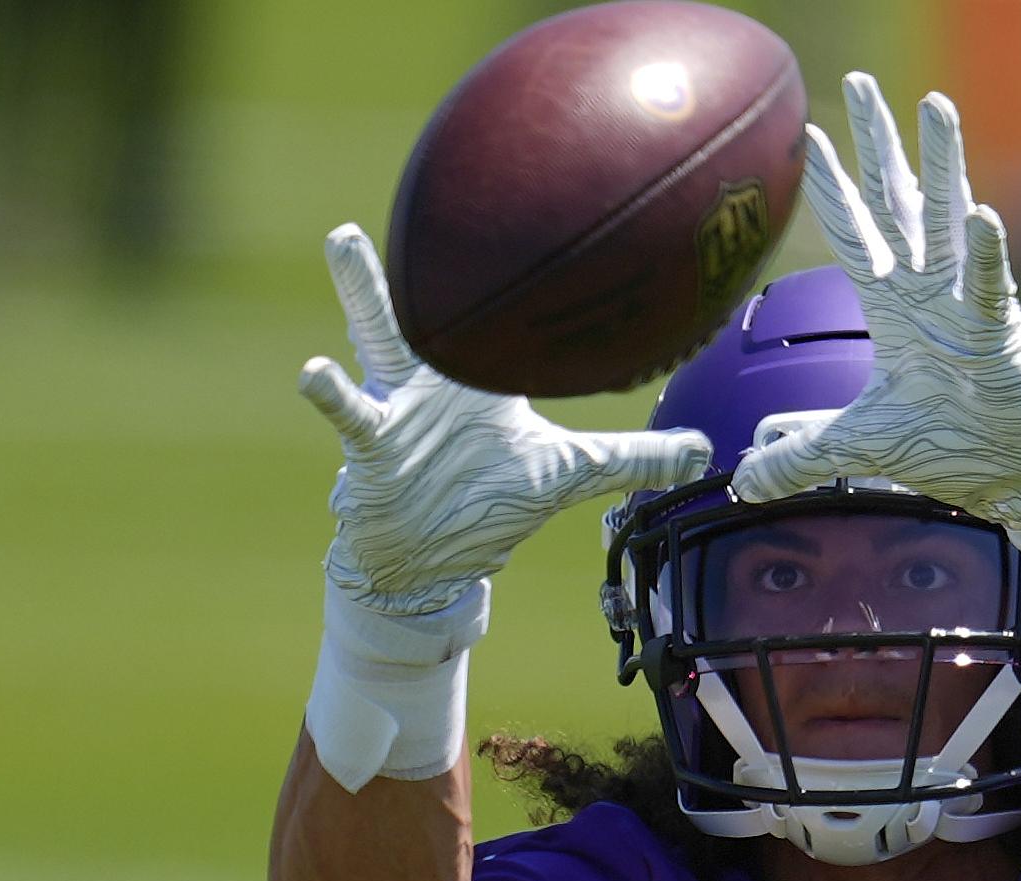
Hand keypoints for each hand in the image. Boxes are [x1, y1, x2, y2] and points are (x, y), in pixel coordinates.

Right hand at [297, 224, 710, 613]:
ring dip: (361, 291)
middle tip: (430, 186)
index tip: (528, 207)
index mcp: (482, 373)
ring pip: (380, 335)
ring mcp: (401, 401)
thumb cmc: (486, 502)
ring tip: (343, 236)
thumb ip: (634, 459)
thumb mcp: (571, 475)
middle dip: (435, 251)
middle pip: (435, 304)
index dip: (516, 270)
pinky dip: (332, 392)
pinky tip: (313, 371)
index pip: (500, 312)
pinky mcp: (374, 441)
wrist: (428, 555)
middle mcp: (438, 375)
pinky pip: (353, 412)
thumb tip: (706, 451)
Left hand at [729, 75, 1020, 536]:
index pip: (856, 234)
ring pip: (950, 220)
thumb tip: (743, 478)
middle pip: (898, 202)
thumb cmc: (959, 449)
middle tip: (861, 80)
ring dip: (943, 163)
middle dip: (878, 142)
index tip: (808, 136)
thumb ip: (801, 455)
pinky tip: (984, 216)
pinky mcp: (1002, 337)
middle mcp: (930, 293)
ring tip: (935, 104)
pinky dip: (987, 255)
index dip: (832, 187)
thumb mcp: (863, 448)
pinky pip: (992, 289)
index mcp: (897, 309)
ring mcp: (968, 307)